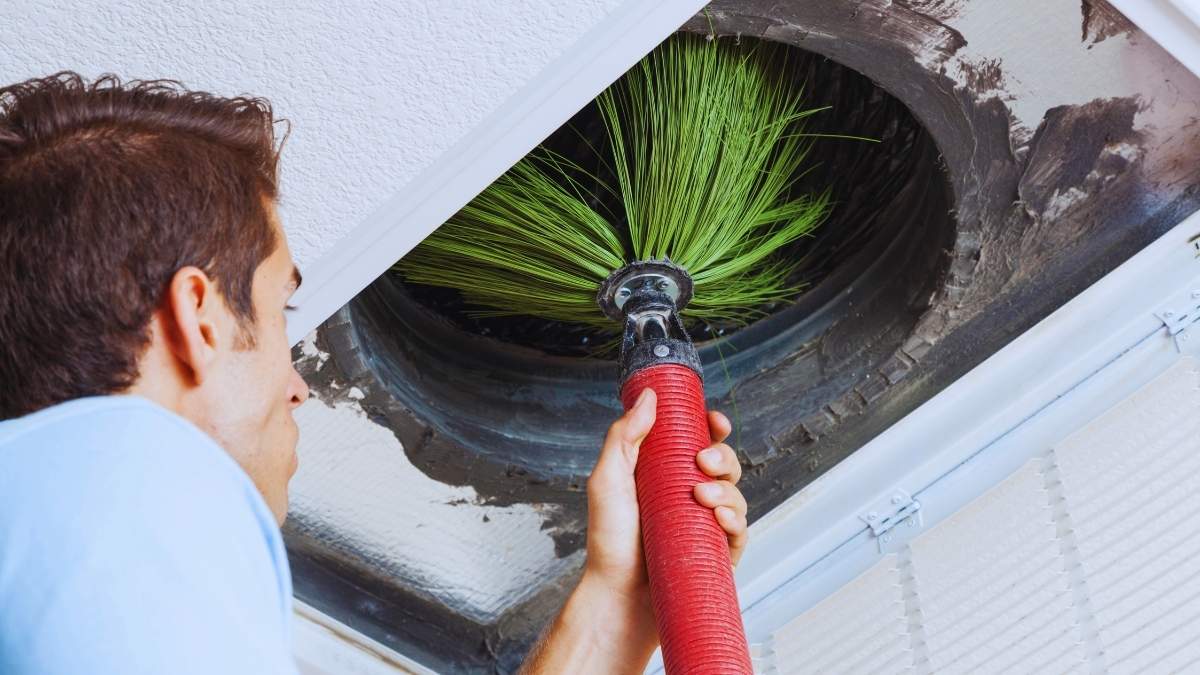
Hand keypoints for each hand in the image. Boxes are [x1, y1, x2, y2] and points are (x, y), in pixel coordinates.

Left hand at [585, 388, 748, 592]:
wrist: (617, 596)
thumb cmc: (608, 541)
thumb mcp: (608, 480)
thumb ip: (625, 436)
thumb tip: (649, 396)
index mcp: (665, 474)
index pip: (698, 441)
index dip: (712, 427)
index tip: (714, 421)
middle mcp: (688, 496)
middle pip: (723, 463)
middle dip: (722, 456)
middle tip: (702, 462)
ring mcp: (704, 524)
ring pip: (736, 493)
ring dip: (727, 487)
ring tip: (702, 496)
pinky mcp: (717, 553)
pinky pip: (740, 530)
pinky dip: (736, 519)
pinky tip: (720, 517)